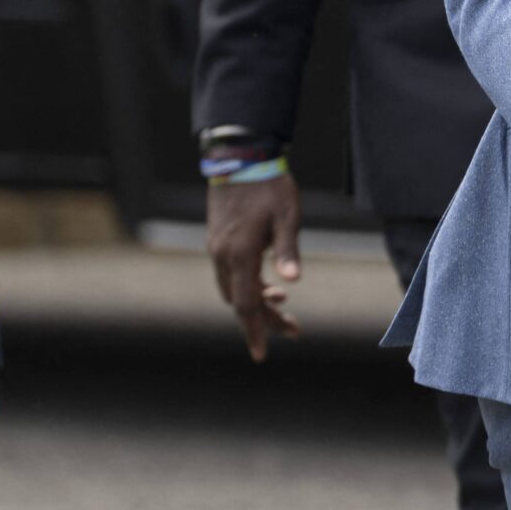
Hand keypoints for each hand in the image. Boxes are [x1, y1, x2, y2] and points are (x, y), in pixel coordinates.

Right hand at [207, 171, 302, 360]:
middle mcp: (223, 254)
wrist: (239, 155)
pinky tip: (268, 283)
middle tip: (293, 329)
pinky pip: (229, 274)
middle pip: (240, 301)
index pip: (247, 304)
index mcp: (240, 253)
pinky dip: (247, 286)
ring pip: (232, 289)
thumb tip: (293, 282)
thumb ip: (288, 250)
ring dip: (256, 303)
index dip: (256, 330)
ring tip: (283, 309)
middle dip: (264, 320)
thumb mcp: (287, 215)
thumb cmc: (269, 184)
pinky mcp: (218, 239)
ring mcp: (217, 247)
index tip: (262, 354)